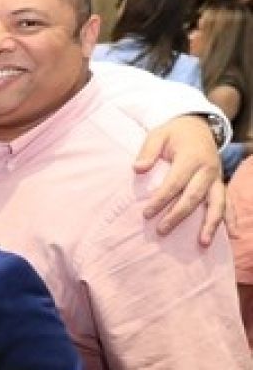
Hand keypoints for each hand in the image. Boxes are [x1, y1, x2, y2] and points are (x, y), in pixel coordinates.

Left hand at [134, 115, 223, 243]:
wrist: (198, 126)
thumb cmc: (174, 134)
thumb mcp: (158, 134)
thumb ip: (148, 151)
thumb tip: (137, 168)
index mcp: (192, 158)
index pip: (175, 183)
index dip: (161, 199)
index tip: (146, 214)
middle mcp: (208, 170)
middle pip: (194, 196)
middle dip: (178, 215)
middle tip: (161, 231)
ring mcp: (217, 178)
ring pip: (217, 203)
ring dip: (211, 223)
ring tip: (202, 243)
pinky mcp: (220, 184)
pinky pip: (228, 203)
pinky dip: (230, 219)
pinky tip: (232, 235)